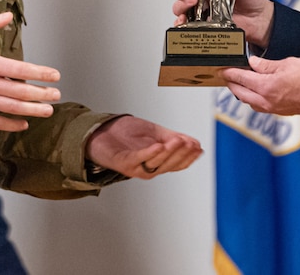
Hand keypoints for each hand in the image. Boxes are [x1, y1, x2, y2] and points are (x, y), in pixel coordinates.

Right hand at [0, 12, 61, 131]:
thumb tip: (8, 15)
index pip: (19, 69)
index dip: (40, 73)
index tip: (55, 75)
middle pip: (20, 91)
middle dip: (41, 93)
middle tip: (57, 94)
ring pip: (11, 108)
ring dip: (32, 110)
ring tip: (48, 110)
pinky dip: (10, 124)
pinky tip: (23, 124)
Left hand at [85, 115, 202, 179]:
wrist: (101, 131)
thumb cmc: (125, 134)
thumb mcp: (155, 133)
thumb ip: (173, 138)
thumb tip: (195, 144)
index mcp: (157, 162)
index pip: (178, 164)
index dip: (189, 157)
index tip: (198, 148)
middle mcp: (148, 168)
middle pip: (169, 165)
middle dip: (181, 154)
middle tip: (190, 144)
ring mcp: (135, 167)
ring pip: (156, 164)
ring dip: (168, 153)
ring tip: (178, 141)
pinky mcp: (123, 162)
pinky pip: (138, 159)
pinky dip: (149, 153)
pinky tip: (159, 146)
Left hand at [220, 55, 299, 116]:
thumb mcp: (288, 63)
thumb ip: (267, 65)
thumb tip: (253, 63)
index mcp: (266, 86)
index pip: (241, 78)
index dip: (230, 72)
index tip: (223, 69)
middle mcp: (266, 100)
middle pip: (240, 93)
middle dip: (231, 83)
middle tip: (227, 75)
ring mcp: (273, 108)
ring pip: (249, 102)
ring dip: (241, 93)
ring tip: (240, 83)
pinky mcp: (280, 112)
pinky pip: (260, 106)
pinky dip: (253, 99)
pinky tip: (256, 93)